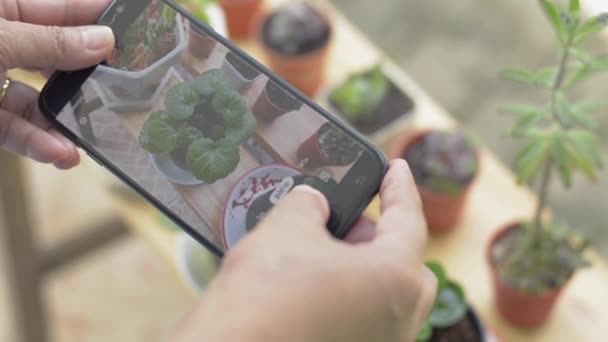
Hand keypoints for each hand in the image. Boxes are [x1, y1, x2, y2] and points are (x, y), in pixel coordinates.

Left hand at [0, 0, 113, 168]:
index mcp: (2, 8)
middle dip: (87, 77)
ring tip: (88, 137)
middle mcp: (2, 42)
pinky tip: (59, 152)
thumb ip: (49, 42)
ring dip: (62, 122)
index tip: (136, 25)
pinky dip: (36, 142)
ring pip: (38, 99)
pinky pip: (15, 128)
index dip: (97, 16)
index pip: (61, 7)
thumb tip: (103, 40)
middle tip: (124, 86)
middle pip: (57, 58)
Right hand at [174, 160, 436, 341]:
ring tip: (319, 250)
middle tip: (346, 217)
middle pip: (400, 262)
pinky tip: (311, 286)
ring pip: (382, 294)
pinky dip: (347, 296)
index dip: (400, 188)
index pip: (409, 220)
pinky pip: (363, 318)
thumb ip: (310, 204)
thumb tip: (314, 203)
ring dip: (358, 266)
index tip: (397, 169)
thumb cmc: (263, 299)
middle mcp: (400, 320)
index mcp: (396, 280)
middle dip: (375, 235)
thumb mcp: (286, 228)